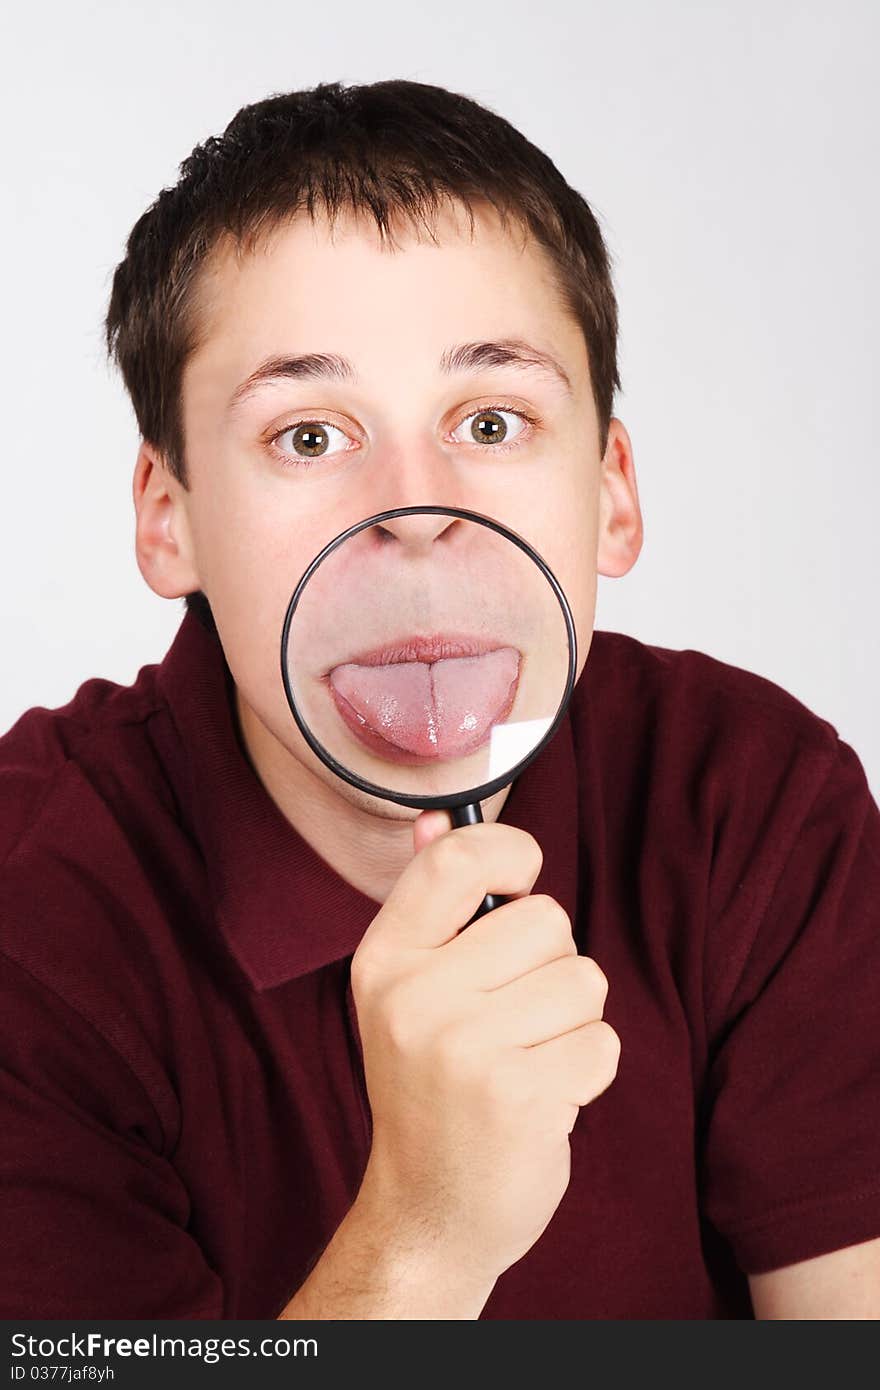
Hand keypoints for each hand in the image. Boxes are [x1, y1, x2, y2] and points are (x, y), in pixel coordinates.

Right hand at [350, 810, 619, 1283]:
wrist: (428, 1215)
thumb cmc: (431, 1090)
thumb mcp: (408, 993)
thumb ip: (429, 904)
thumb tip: (436, 819)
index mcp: (384, 962)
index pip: (456, 859)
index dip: (511, 851)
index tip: (522, 880)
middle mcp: (415, 999)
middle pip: (546, 919)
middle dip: (552, 965)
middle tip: (513, 1018)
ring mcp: (464, 1049)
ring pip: (583, 980)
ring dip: (574, 1023)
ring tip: (528, 1060)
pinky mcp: (519, 1095)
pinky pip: (602, 1042)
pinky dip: (589, 1070)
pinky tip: (543, 1097)